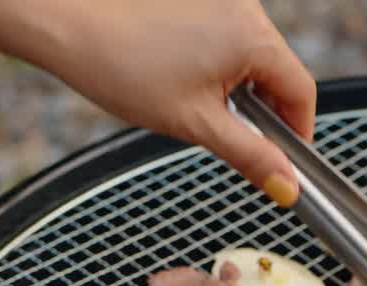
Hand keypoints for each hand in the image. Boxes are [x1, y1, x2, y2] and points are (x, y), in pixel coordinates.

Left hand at [0, 0, 314, 207]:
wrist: (63, 21)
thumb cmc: (122, 66)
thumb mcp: (196, 124)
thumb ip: (251, 156)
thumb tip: (287, 186)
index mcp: (254, 38)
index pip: (303, 92)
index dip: (298, 133)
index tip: (284, 161)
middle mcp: (246, 8)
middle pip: (279, 71)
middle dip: (266, 111)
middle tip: (238, 141)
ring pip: (253, 55)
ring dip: (241, 87)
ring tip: (199, 107)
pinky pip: (227, 35)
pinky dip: (220, 62)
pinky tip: (184, 77)